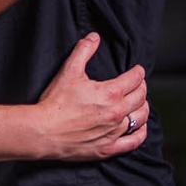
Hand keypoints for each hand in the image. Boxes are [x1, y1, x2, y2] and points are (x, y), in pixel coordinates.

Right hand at [30, 33, 152, 162]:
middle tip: (137, 84)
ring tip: (139, 103)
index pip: (135, 79)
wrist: (43, 132)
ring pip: (141, 118)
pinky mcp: (108, 149)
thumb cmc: (55, 102)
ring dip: (143, 108)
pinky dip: (141, 132)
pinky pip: (134, 142)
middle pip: (140, 97)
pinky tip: (140, 127)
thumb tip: (94, 37)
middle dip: (141, 87)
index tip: (137, 70)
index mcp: (110, 93)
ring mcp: (113, 132)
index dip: (138, 72)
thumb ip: (84, 51)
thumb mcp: (69, 71)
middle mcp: (116, 113)